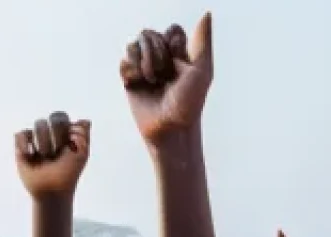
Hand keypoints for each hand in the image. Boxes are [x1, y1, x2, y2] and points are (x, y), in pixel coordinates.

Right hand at [15, 112, 89, 198]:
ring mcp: (35, 140)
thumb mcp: (82, 155)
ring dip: (45, 144)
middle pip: (53, 119)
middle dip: (58, 136)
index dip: (66, 129)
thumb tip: (85, 120)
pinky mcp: (21, 147)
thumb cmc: (68, 174)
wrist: (52, 191)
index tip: (70, 145)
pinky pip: (20, 134)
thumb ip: (84, 135)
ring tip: (46, 158)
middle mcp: (49, 134)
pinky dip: (25, 144)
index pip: (62, 117)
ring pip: (39, 125)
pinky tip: (28, 155)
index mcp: (64, 134)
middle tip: (58, 153)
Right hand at [120, 15, 212, 145]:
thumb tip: (207, 12)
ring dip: (144, 60)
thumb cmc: (189, 105)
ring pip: (135, 43)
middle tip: (164, 76)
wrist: (170, 130)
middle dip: (156, 52)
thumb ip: (203, 42)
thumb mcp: (201, 72)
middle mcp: (161, 59)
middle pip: (150, 33)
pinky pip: (124, 60)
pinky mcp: (130, 79)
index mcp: (179, 56)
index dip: (173, 43)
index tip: (179, 63)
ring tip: (151, 80)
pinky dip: (131, 70)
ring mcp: (144, 68)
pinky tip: (138, 83)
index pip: (172, 30)